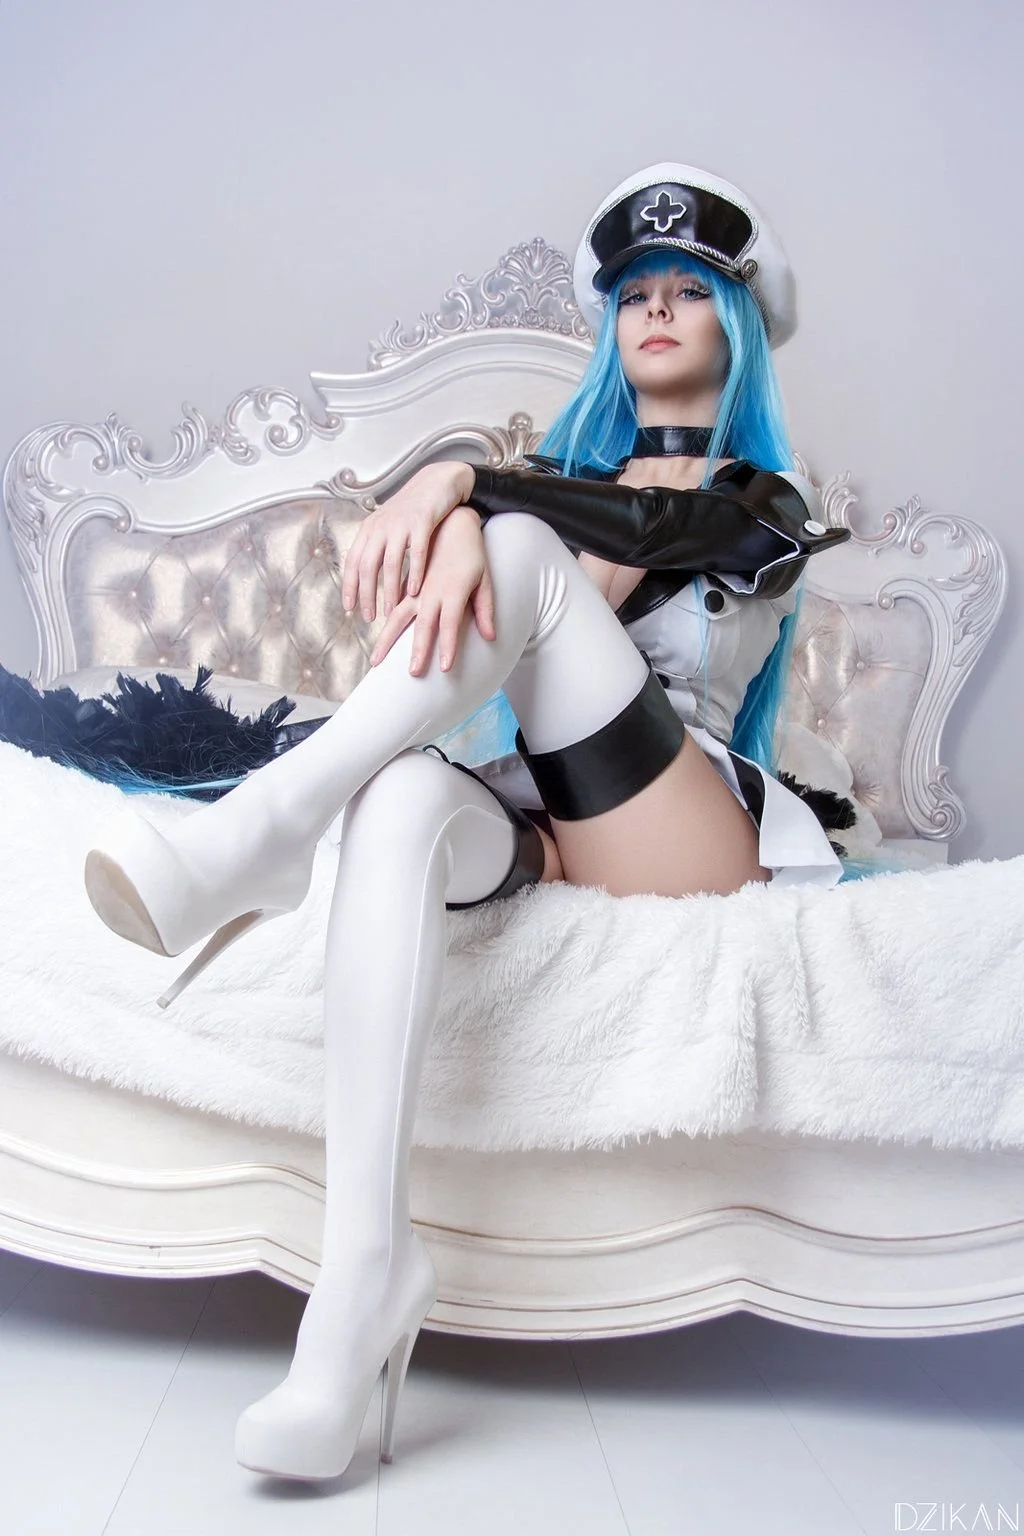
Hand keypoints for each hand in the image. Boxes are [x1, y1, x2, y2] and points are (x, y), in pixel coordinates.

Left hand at [341, 461, 475, 621]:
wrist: (436, 482)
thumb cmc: (413, 509)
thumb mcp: (388, 526)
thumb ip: (377, 547)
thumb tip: (367, 575)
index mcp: (370, 529)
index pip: (352, 561)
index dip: (349, 586)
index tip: (349, 607)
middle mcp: (381, 526)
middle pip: (367, 565)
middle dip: (366, 594)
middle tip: (368, 616)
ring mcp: (401, 524)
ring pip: (390, 562)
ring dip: (388, 589)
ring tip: (390, 609)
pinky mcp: (422, 522)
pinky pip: (417, 553)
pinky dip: (415, 573)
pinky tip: (414, 591)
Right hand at [367, 504, 494, 675]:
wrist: (451, 524)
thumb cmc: (472, 555)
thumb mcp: (484, 580)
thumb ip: (485, 610)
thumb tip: (492, 637)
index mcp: (453, 592)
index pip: (451, 625)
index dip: (448, 647)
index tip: (445, 668)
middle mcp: (431, 592)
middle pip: (423, 626)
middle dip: (418, 651)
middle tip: (412, 673)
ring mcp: (415, 589)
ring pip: (398, 618)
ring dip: (387, 640)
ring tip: (376, 661)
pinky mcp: (407, 585)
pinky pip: (392, 606)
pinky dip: (383, 624)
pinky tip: (377, 639)